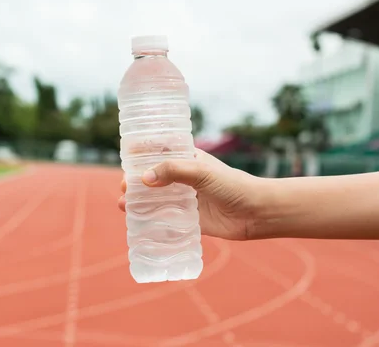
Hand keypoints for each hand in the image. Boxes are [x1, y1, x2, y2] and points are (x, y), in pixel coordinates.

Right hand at [118, 149, 263, 240]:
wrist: (256, 212)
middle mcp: (183, 179)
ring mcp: (185, 199)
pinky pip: (165, 220)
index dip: (141, 157)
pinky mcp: (189, 220)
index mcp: (187, 160)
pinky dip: (150, 220)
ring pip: (156, 199)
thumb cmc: (232, 185)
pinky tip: (137, 223)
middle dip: (135, 182)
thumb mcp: (201, 172)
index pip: (159, 154)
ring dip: (139, 201)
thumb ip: (173, 172)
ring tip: (124, 205)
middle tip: (123, 188)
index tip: (125, 161)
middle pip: (153, 178)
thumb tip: (143, 179)